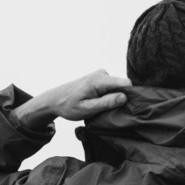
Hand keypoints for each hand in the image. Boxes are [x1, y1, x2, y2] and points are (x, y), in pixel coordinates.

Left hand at [13, 70, 130, 128]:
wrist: (55, 99)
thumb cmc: (68, 106)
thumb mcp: (87, 109)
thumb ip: (106, 103)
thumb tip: (124, 97)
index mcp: (99, 80)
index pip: (126, 84)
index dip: (129, 96)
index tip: (124, 108)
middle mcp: (102, 73)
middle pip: (123, 86)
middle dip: (120, 98)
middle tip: (108, 110)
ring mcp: (102, 74)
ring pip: (118, 87)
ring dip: (114, 98)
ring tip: (100, 107)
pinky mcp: (101, 78)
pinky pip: (113, 87)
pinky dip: (109, 96)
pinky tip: (99, 102)